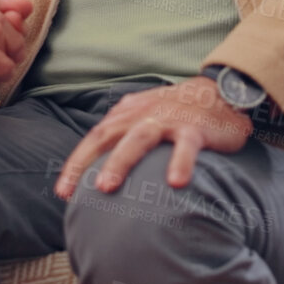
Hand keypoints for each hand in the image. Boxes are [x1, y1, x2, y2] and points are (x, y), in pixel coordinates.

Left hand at [54, 77, 251, 198]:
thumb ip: (122, 132)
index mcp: (127, 114)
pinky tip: (175, 183)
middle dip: (85, 163)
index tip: (62, 192)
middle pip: (107, 136)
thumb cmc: (177, 110)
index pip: (95, 137)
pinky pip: (186, 146)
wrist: (221, 91)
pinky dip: (180, 162)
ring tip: (105, 188)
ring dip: (120, 162)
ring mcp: (167, 120)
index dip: (76, 164)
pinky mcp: (194, 128)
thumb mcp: (144, 115)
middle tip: (72, 193)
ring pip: (138, 139)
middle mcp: (142, 114)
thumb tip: (97, 163)